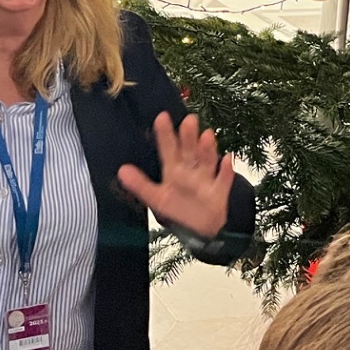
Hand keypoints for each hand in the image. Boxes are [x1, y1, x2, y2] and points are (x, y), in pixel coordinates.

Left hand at [117, 112, 233, 240]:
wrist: (201, 232)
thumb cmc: (179, 210)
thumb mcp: (157, 199)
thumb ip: (140, 185)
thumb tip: (121, 171)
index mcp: (174, 170)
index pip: (168, 149)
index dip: (165, 134)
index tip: (162, 117)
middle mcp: (190, 170)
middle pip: (189, 150)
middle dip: (189, 136)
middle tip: (189, 120)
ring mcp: (206, 179)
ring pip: (207, 161)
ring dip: (207, 149)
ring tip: (206, 135)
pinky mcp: (219, 191)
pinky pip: (224, 180)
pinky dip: (227, 171)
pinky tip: (228, 159)